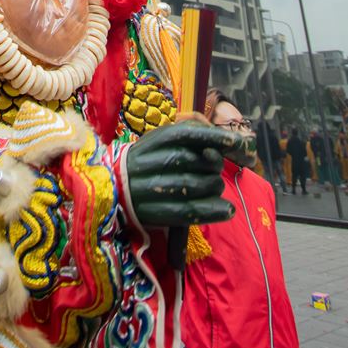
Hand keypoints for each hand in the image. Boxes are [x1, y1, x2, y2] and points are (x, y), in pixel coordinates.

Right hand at [126, 119, 250, 227]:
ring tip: (215, 188)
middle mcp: (153, 161)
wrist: (111, 188)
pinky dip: (213, 211)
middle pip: (197, 160)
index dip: (215, 138)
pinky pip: (190, 211)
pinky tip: (227, 210)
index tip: (236, 143)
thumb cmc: (143, 162)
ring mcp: (153, 188)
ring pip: (198, 185)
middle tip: (215, 169)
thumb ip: (185, 138)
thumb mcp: (157, 141)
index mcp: (154, 140)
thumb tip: (220, 144)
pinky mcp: (156, 212)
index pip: (189, 134)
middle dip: (214, 165)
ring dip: (215, 187)